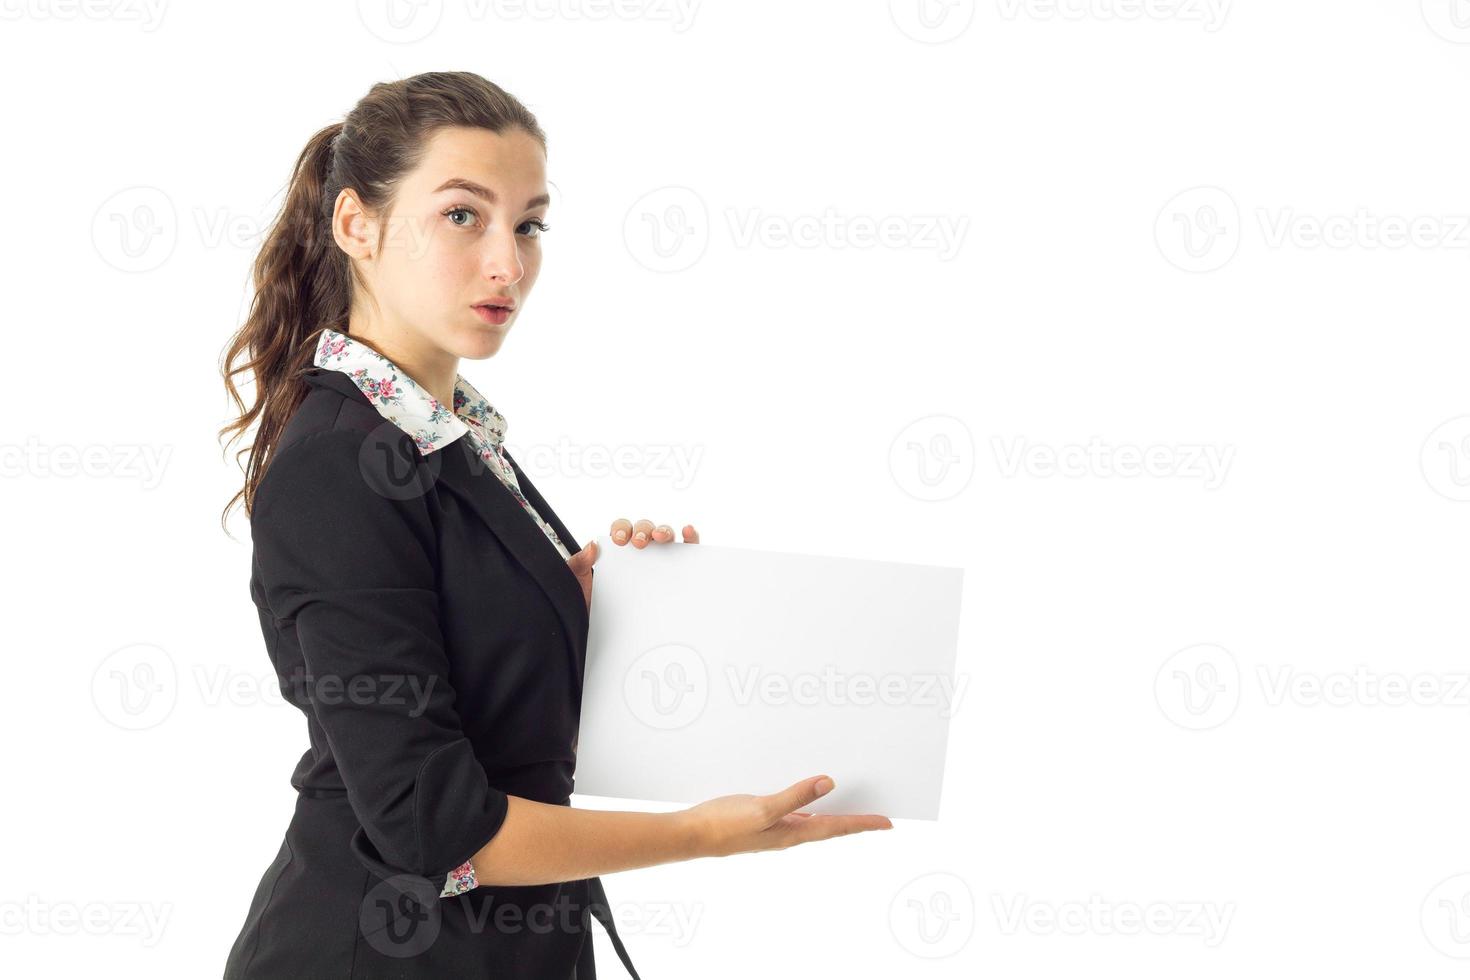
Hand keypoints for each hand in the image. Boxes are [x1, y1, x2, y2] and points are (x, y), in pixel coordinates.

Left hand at [566, 518, 700, 609]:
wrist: (600, 633)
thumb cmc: (592, 606)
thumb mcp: (577, 585)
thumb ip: (578, 564)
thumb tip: (591, 546)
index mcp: (616, 551)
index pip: (621, 530)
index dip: (622, 529)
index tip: (619, 540)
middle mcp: (638, 553)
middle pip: (645, 529)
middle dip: (644, 530)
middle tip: (639, 543)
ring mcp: (657, 562)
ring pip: (666, 536)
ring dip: (665, 531)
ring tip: (660, 537)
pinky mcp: (675, 574)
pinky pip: (686, 551)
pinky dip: (690, 538)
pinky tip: (687, 532)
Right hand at [679, 775, 892, 858]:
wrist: (692, 835)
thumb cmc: (725, 825)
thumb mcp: (763, 808)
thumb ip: (796, 796)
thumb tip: (829, 784)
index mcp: (793, 833)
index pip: (837, 828)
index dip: (863, 824)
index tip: (888, 823)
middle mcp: (789, 833)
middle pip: (831, 828)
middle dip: (855, 823)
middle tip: (878, 820)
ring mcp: (775, 829)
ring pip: (815, 822)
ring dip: (835, 817)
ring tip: (854, 813)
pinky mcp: (762, 821)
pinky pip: (796, 815)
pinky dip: (811, 809)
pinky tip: (809, 803)